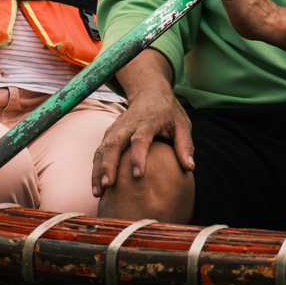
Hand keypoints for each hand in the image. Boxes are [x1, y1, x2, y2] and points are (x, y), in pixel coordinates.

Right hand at [92, 54, 193, 196]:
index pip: (140, 139)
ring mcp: (116, 128)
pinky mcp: (109, 134)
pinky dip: (96, 168)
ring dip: (98, 170)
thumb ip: (185, 144)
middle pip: (114, 143)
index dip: (138, 156)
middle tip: (108, 185)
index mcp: (147, 121)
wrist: (149, 92)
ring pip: (103, 148)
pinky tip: (97, 186)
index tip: (138, 175)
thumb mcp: (182, 123)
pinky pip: (99, 151)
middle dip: (109, 164)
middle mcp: (127, 124)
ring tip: (98, 192)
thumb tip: (190, 167)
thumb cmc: (168, 111)